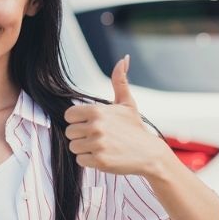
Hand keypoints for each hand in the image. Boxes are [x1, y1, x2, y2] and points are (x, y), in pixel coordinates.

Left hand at [64, 55, 170, 175]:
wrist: (150, 154)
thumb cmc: (135, 128)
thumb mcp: (127, 103)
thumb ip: (120, 81)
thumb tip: (124, 58)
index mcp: (98, 111)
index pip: (69, 115)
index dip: (77, 120)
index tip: (89, 124)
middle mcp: (96, 126)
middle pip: (69, 132)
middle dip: (81, 135)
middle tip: (98, 137)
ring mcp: (98, 144)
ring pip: (73, 146)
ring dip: (84, 148)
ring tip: (101, 146)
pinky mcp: (99, 161)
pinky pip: (80, 160)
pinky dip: (89, 160)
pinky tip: (103, 155)